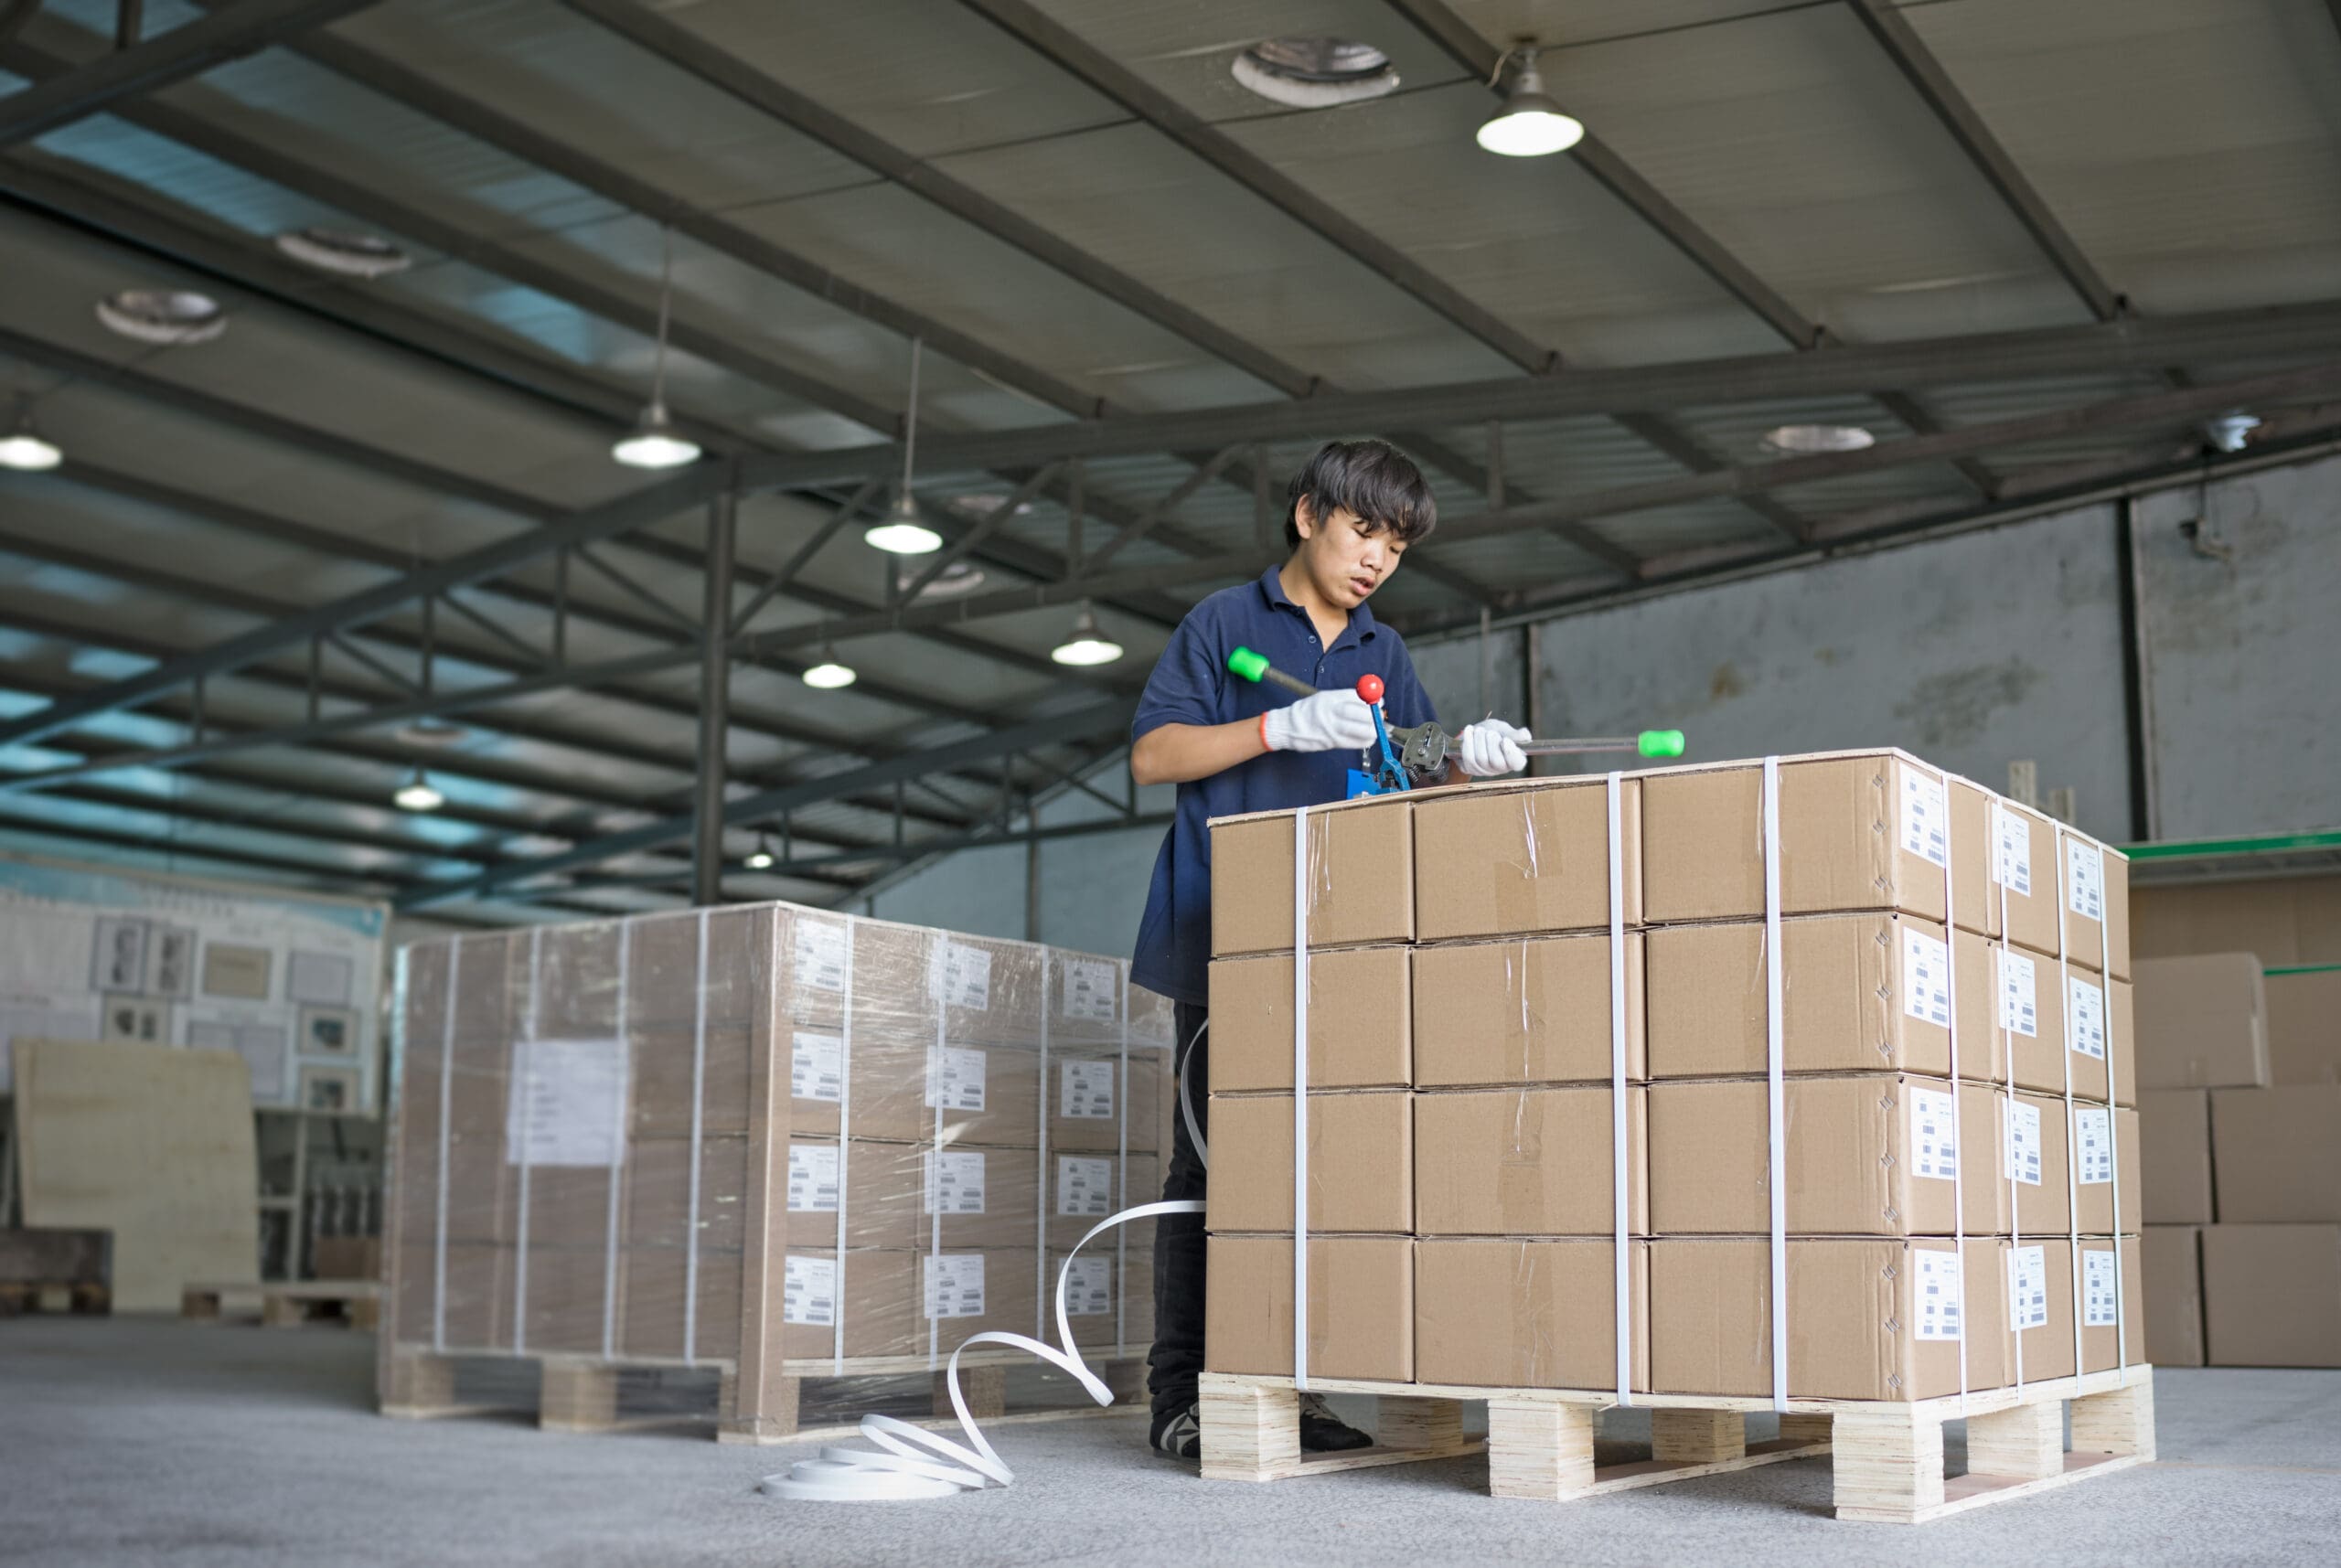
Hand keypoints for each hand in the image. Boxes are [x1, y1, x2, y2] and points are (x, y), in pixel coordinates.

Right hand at [1261, 688, 1377, 753]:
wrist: (1286, 727)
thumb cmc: (1306, 712)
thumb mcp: (1322, 699)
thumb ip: (1343, 700)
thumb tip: (1367, 701)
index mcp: (1328, 698)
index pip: (1354, 696)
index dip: (1370, 699)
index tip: (1379, 701)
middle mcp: (1329, 711)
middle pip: (1358, 712)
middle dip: (1373, 715)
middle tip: (1380, 716)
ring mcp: (1329, 728)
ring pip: (1358, 729)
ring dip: (1372, 730)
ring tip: (1376, 729)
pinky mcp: (1329, 742)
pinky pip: (1352, 742)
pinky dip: (1364, 741)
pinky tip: (1368, 739)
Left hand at [1455, 719, 1530, 776]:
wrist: (1476, 733)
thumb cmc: (1495, 732)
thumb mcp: (1505, 730)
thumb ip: (1514, 734)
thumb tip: (1525, 736)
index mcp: (1514, 759)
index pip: (1517, 763)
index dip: (1511, 753)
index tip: (1505, 740)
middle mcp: (1501, 768)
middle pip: (1497, 762)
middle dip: (1492, 743)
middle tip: (1490, 732)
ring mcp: (1484, 771)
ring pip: (1481, 759)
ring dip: (1479, 740)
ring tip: (1480, 730)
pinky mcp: (1470, 769)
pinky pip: (1468, 758)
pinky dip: (1468, 742)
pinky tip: (1469, 730)